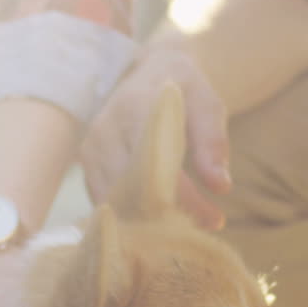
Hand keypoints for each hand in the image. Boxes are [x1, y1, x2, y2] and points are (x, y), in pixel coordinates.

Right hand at [81, 41, 231, 228]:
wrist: (154, 72)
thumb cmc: (185, 91)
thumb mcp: (208, 106)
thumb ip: (212, 142)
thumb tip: (221, 187)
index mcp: (133, 111)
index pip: (155, 166)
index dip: (185, 198)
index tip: (216, 220)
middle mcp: (104, 132)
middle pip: (131, 189)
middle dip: (167, 218)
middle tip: (199, 235)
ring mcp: (90, 151)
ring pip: (115, 202)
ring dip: (147, 224)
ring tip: (181, 233)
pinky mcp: (86, 168)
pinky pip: (106, 204)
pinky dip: (131, 218)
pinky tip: (158, 226)